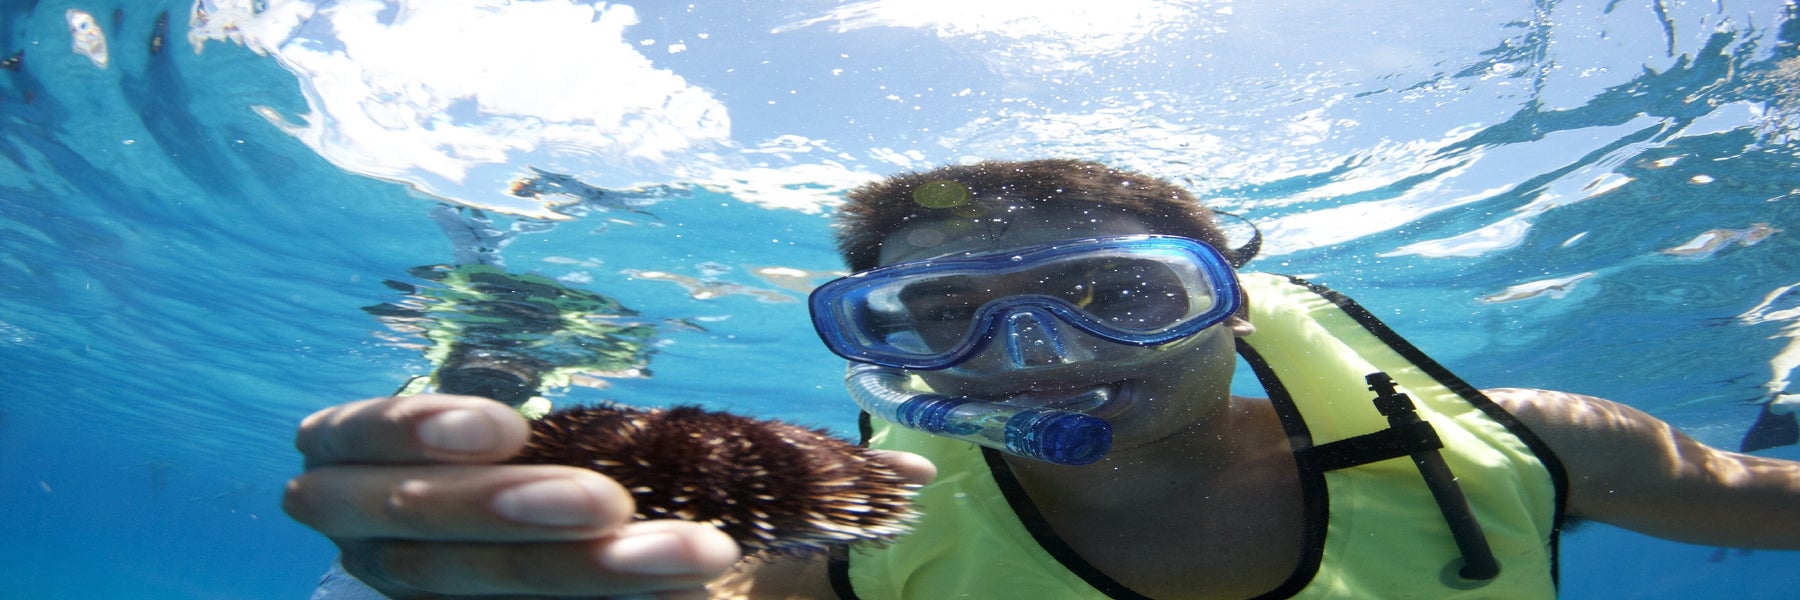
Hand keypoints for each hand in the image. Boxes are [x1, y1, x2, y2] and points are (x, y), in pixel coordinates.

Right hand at [284, 394, 739, 598]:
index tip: (509, 425)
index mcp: (348, 460)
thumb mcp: (502, 423)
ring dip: (589, 570)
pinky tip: (685, 594)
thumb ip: (524, 417)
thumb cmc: (509, 451)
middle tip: (611, 501)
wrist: (506, 544)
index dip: (416, 430)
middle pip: (418, 523)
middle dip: (514, 509)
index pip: (351, 437)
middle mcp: (363, 531)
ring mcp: (411, 588)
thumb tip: (628, 364)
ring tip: (692, 551)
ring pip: (479, 585)